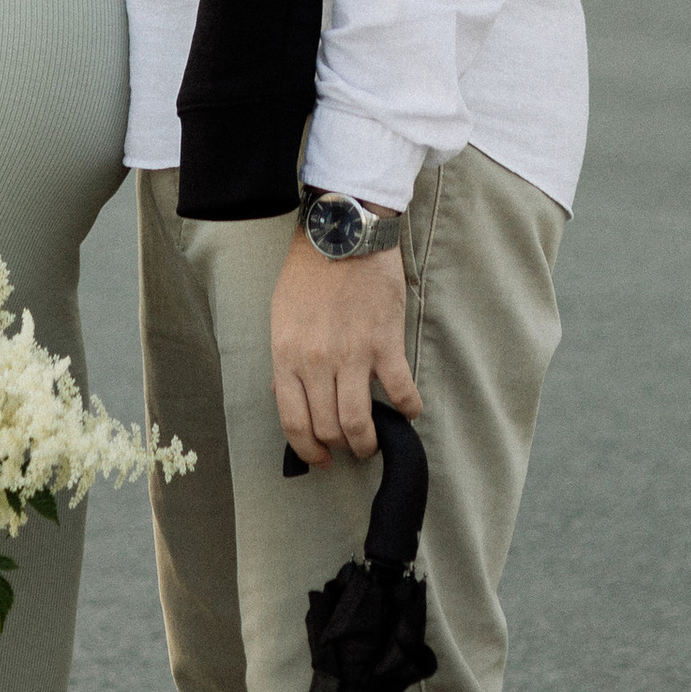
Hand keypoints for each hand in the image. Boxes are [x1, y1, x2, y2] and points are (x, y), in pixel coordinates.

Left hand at [270, 232, 421, 466]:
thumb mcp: (281, 317)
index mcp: (287, 355)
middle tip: (349, 446)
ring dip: (368, 442)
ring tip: (373, 441)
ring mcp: (353, 354)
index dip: (307, 450)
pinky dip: (407, 409)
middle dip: (340, 447)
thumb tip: (288, 396)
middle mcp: (317, 362)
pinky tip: (408, 410)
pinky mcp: (385, 343)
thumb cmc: (308, 273)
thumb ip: (285, 359)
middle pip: (329, 429)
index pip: (294, 423)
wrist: (343, 233)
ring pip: (360, 424)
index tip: (319, 458)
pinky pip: (400, 392)